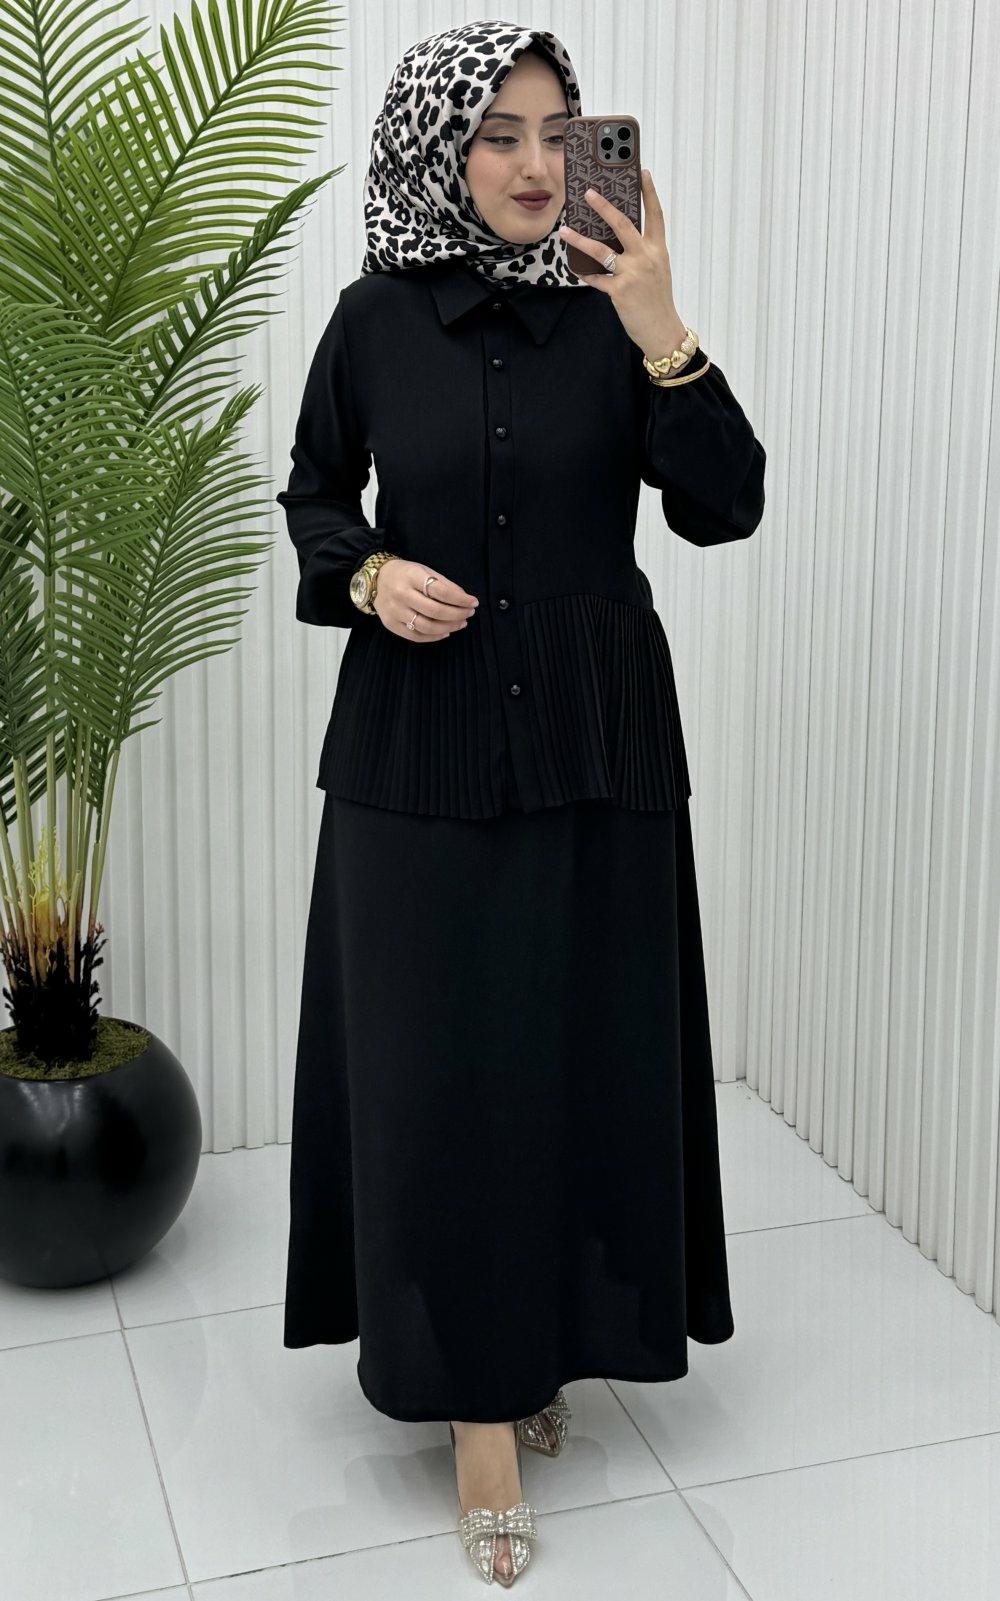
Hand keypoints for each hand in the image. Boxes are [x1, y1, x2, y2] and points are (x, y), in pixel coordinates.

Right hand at [373, 557, 478, 641]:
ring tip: (461, 623)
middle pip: (435, 611)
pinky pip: (415, 636)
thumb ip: (444, 584)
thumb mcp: (424, 571)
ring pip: (427, 626)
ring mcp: (394, 611)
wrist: (376, 580)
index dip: (460, 599)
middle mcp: (401, 594)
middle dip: (457, 614)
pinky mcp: (391, 624)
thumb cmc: (405, 574)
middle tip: (469, 614)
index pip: (441, 591)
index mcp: (411, 577)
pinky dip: (434, 637)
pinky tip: (445, 632)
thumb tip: (465, 599)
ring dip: (448, 627)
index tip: (473, 602)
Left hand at [558, 169, 687, 362]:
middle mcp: (646, 257)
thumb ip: (642, 252)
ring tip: (565, 229)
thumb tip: (616, 237)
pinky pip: (596, 277)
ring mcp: (632, 274)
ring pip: (601, 250)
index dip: (649, 192)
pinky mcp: (619, 291)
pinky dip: (584, 272)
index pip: (655, 215)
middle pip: (623, 224)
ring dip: (580, 239)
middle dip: (604, 206)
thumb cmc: (657, 300)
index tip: (642, 171)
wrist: (662, 330)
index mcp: (658, 249)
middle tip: (589, 193)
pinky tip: (575, 266)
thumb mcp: (657, 270)